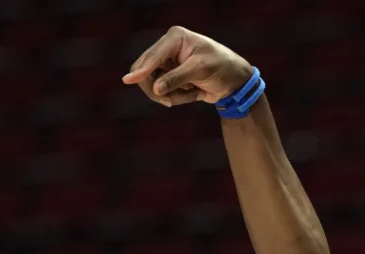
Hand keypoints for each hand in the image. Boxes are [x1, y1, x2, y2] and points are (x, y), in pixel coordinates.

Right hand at [122, 26, 252, 106]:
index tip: (128, 80)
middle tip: (169, 102)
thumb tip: (156, 88)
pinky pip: (164, 92)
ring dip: (172, 95)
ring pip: (153, 85)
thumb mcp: (200, 71)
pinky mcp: (171, 77)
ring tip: (194, 93)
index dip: (141, 70)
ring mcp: (168, 63)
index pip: (153, 56)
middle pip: (145, 71)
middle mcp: (167, 48)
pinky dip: (178, 97)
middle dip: (158, 89)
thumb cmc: (222, 68)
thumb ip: (177, 78)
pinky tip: (195, 93)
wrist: (236, 81)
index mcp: (175, 38)